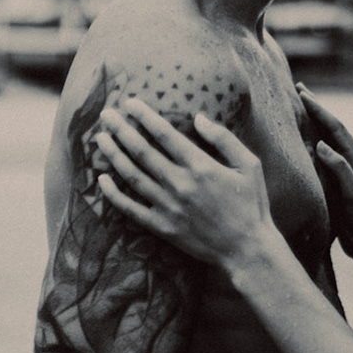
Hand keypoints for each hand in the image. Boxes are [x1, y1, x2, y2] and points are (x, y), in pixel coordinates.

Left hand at [95, 97, 277, 271]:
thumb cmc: (251, 204)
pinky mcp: (162, 227)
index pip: (165, 134)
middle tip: (106, 114)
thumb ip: (224, 139)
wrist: (247, 249)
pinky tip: (102, 180)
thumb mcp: (249, 164)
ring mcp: (168, 207)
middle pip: (142, 151)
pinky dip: (114, 194)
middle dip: (122, 130)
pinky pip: (131, 209)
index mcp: (201, 166)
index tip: (130, 103)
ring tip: (100, 138)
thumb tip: (199, 117)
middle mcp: (180, 184)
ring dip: (113, 155)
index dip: (145, 116)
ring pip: (133, 176)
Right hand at [298, 84, 352, 268]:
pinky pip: (325, 153)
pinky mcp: (340, 179)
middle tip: (299, 89)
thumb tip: (320, 144)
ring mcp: (347, 169)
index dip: (320, 110)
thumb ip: (339, 168)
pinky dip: (313, 140)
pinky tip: (303, 139)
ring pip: (328, 138)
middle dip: (317, 109)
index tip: (303, 94)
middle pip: (333, 127)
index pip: (336, 128)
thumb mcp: (352, 193)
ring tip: (300, 108)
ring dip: (315, 122)